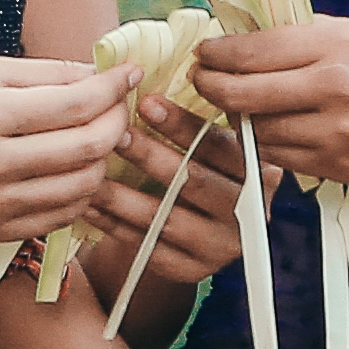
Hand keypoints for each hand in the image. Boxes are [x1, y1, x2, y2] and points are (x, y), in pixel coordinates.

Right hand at [0, 56, 130, 253]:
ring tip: (98, 136)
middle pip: (87, 148)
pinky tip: (75, 168)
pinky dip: (81, 191)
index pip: (75, 106)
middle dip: (117, 122)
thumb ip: (43, 74)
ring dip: (104, 159)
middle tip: (119, 105)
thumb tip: (102, 74)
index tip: (129, 74)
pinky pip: (61, 215)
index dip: (113, 88)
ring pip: (83, 186)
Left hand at [86, 100, 257, 308]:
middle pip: (193, 182)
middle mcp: (247, 213)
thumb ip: (200, 118)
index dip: (182, 125)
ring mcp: (221, 247)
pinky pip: (147, 246)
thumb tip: (150, 78)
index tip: (146, 102)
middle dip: (149, 155)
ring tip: (90, 170)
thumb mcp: (216, 144)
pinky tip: (87, 206)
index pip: (221, 146)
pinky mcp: (192, 270)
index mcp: (260, 172)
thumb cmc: (204, 166)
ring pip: (164, 218)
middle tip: (112, 134)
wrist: (208, 227)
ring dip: (120, 194)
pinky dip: (113, 225)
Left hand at [189, 16, 348, 193]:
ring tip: (233, 104)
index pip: (256, 50)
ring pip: (257, 129)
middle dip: (212, 86)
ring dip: (236, 119)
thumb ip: (312, 32)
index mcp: (337, 46)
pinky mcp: (332, 164)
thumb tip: (254, 29)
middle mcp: (331, 89)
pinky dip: (264, 142)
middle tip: (200, 79)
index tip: (204, 52)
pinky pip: (279, 155)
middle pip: (245, 93)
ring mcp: (332, 132)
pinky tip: (264, 128)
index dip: (219, 53)